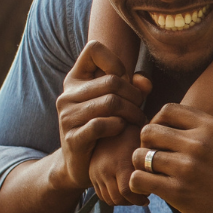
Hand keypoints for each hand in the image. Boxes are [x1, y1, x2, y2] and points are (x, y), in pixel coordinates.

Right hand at [52, 41, 151, 194]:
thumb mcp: (117, 103)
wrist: (79, 164)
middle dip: (134, 95)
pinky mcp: (72, 138)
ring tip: (137, 120)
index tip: (123, 80)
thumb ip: (133, 87)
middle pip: (112, 81)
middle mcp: (67, 95)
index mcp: (75, 80)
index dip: (115, 61)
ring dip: (132, 112)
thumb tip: (145, 83)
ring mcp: (67, 117)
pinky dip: (118, 126)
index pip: (93, 49)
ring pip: (110, 103)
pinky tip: (122, 130)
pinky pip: (101, 125)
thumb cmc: (104, 127)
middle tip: (140, 108)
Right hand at [88, 124, 143, 205]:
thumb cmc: (131, 131)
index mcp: (120, 162)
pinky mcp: (91, 174)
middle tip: (143, 198)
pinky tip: (124, 193)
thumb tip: (167, 175)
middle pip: (118, 198)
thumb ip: (151, 159)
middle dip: (132, 201)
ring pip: (109, 199)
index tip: (149, 196)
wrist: (103, 123)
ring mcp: (96, 172)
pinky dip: (113, 198)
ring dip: (123, 201)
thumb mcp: (143, 141)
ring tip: (134, 195)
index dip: (139, 197)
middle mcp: (105, 169)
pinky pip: (102, 195)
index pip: (128, 190)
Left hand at [128, 103, 212, 212]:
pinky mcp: (178, 191)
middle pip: (149, 130)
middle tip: (152, 157)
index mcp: (210, 127)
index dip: (157, 121)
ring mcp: (187, 167)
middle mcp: (198, 143)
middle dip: (146, 143)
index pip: (167, 110)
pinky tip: (146, 187)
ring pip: (140, 155)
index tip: (161, 137)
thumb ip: (200, 128)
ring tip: (149, 173)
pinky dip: (137, 183)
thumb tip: (166, 121)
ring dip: (140, 165)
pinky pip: (139, 178)